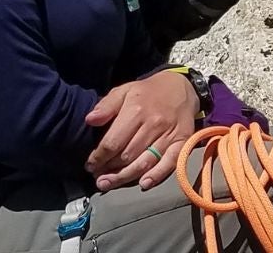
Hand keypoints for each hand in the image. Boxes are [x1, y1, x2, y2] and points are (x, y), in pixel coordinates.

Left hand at [83, 69, 199, 191]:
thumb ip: (106, 105)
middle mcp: (153, 124)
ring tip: (109, 184)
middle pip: (127, 156)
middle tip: (98, 177)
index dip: (99, 157)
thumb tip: (90, 120)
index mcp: (136, 110)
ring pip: (144, 163)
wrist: (181, 88)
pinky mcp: (182, 142)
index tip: (90, 165)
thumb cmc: (148, 93)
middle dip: (109, 169)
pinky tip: (143, 184)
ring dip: (125, 177)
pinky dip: (157, 175)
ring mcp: (169, 134)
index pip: (113, 142)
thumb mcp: (124, 91)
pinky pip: (170, 163)